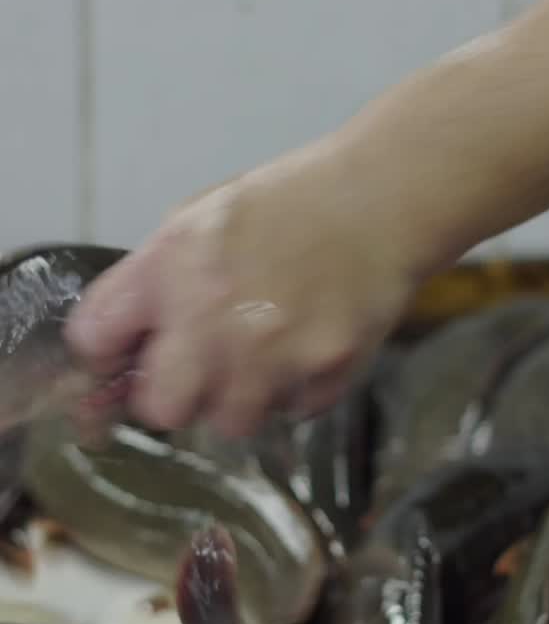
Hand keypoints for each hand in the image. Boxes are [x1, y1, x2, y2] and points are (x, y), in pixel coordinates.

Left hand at [65, 141, 418, 437]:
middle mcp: (212, 315)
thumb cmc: (289, 205)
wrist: (380, 201)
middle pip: (159, 409)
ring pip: (228, 422)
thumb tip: (124, 347)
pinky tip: (308, 345)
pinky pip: (291, 412)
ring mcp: (271, 352)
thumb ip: (155, 282)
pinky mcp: (323, 373)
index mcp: (171, 265)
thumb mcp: (201, 220)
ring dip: (241, 398)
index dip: (107, 352)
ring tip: (264, 356)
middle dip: (174, 396)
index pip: (93, 339)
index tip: (127, 354)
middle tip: (197, 373)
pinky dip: (296, 389)